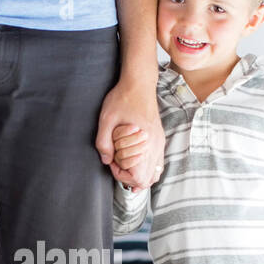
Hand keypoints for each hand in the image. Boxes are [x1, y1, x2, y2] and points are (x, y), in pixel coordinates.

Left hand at [95, 75, 163, 189]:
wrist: (139, 83)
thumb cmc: (122, 99)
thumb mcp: (106, 120)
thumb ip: (103, 142)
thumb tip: (106, 160)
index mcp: (144, 142)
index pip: (138, 177)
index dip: (121, 175)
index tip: (112, 162)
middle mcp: (155, 146)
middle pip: (147, 180)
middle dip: (130, 178)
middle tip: (118, 164)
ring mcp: (159, 143)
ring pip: (155, 174)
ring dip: (140, 175)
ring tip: (127, 166)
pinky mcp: (160, 139)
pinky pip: (158, 164)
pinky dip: (147, 168)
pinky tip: (136, 162)